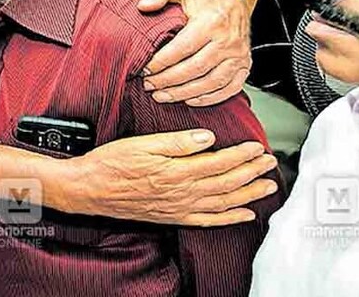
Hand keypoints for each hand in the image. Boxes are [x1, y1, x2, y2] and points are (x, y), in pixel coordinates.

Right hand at [60, 129, 278, 226]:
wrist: (89, 190)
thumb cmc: (110, 164)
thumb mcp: (141, 143)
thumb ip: (177, 142)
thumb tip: (208, 138)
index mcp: (175, 171)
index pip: (218, 163)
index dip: (241, 156)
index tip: (257, 147)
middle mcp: (181, 193)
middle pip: (226, 183)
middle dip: (251, 173)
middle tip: (269, 164)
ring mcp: (178, 208)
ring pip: (222, 203)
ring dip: (248, 195)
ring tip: (266, 187)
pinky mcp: (172, 217)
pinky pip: (207, 221)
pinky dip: (229, 218)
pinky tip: (243, 214)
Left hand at [138, 0, 250, 106]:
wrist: (231, 1)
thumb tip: (143, 6)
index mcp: (212, 21)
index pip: (183, 47)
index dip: (162, 61)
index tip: (146, 69)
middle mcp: (229, 40)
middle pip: (195, 68)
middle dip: (169, 80)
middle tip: (149, 85)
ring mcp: (239, 55)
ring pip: (211, 82)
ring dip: (185, 93)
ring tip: (162, 96)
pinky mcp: (244, 66)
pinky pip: (229, 88)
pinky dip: (209, 98)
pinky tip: (189, 100)